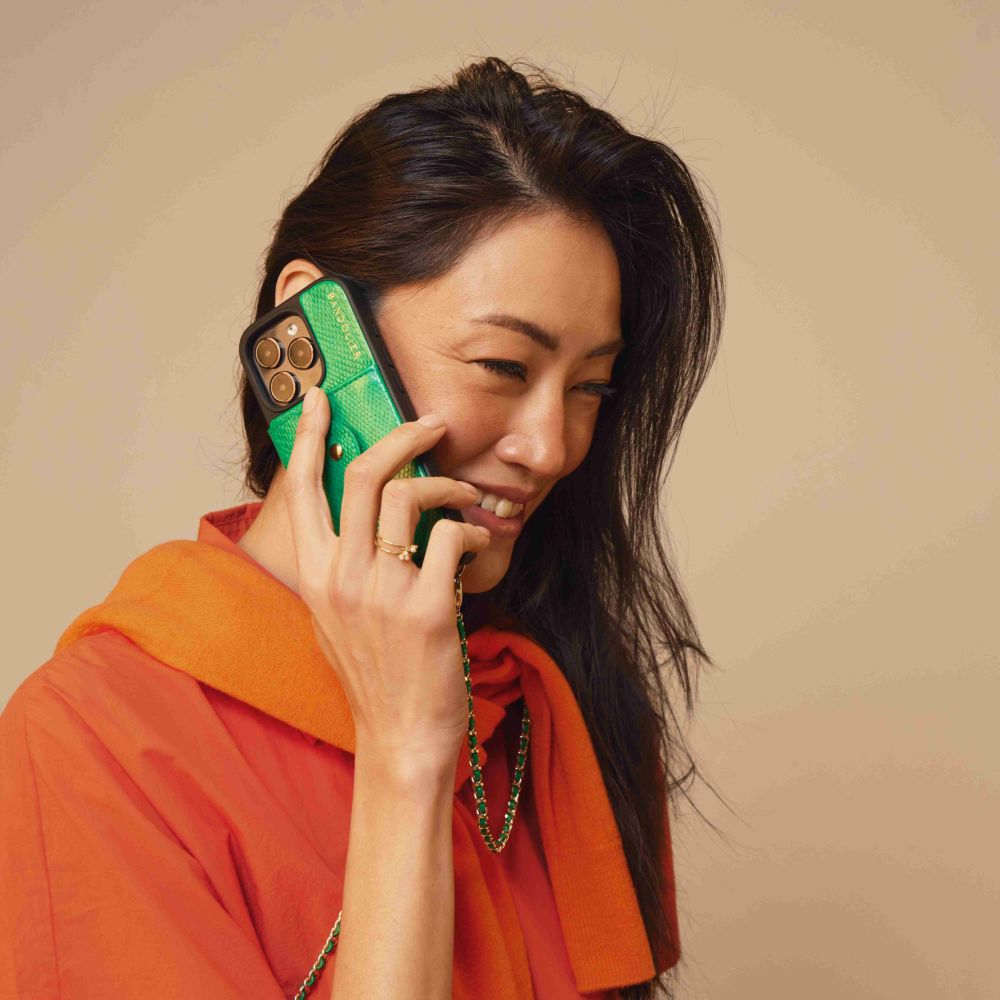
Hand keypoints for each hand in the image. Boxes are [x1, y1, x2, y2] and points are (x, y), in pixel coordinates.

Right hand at [283, 387, 491, 776]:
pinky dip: (471, 531)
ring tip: (466, 496)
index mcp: (313, 574)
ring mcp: (381, 591)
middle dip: (403, 435)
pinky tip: (475, 545)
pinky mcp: (427, 607)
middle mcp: (340, 575)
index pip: (303, 488)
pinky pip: (452, 537)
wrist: (399, 738)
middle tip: (432, 425)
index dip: (309, 435)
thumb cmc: (373, 674)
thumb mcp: (335, 615)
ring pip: (411, 495)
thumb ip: (341, 563)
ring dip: (449, 484)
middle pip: (365, 474)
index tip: (320, 398)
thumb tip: (365, 513)